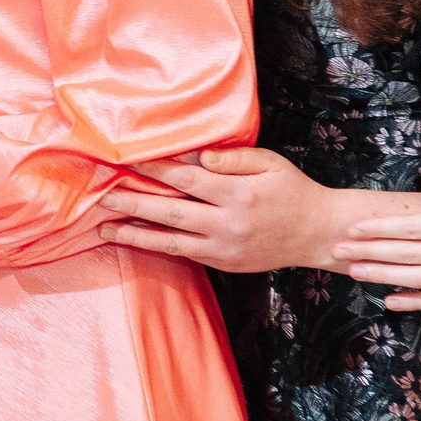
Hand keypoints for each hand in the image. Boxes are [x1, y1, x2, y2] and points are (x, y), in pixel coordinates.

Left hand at [97, 147, 340, 272]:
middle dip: (134, 204)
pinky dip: (157, 247)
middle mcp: (229, 224)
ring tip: (105, 228)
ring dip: (136, 235)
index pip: (187, 179)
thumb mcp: (270, 164)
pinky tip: (136, 239)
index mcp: (239, 195)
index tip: (128, 159)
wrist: (316, 234)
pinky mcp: (224, 264)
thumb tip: (200, 156)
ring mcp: (224, 248)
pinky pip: (185, 254)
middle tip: (104, 196)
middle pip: (172, 213)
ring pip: (172, 243)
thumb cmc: (292, 191)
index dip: (155, 170)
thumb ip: (234, 159)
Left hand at [330, 165, 420, 309]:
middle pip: (409, 254)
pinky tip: (392, 302)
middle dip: (370, 251)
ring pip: (420, 280)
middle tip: (337, 249)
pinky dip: (416, 303)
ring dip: (384, 276)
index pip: (415, 227)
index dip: (381, 228)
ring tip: (353, 272)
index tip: (353, 226)